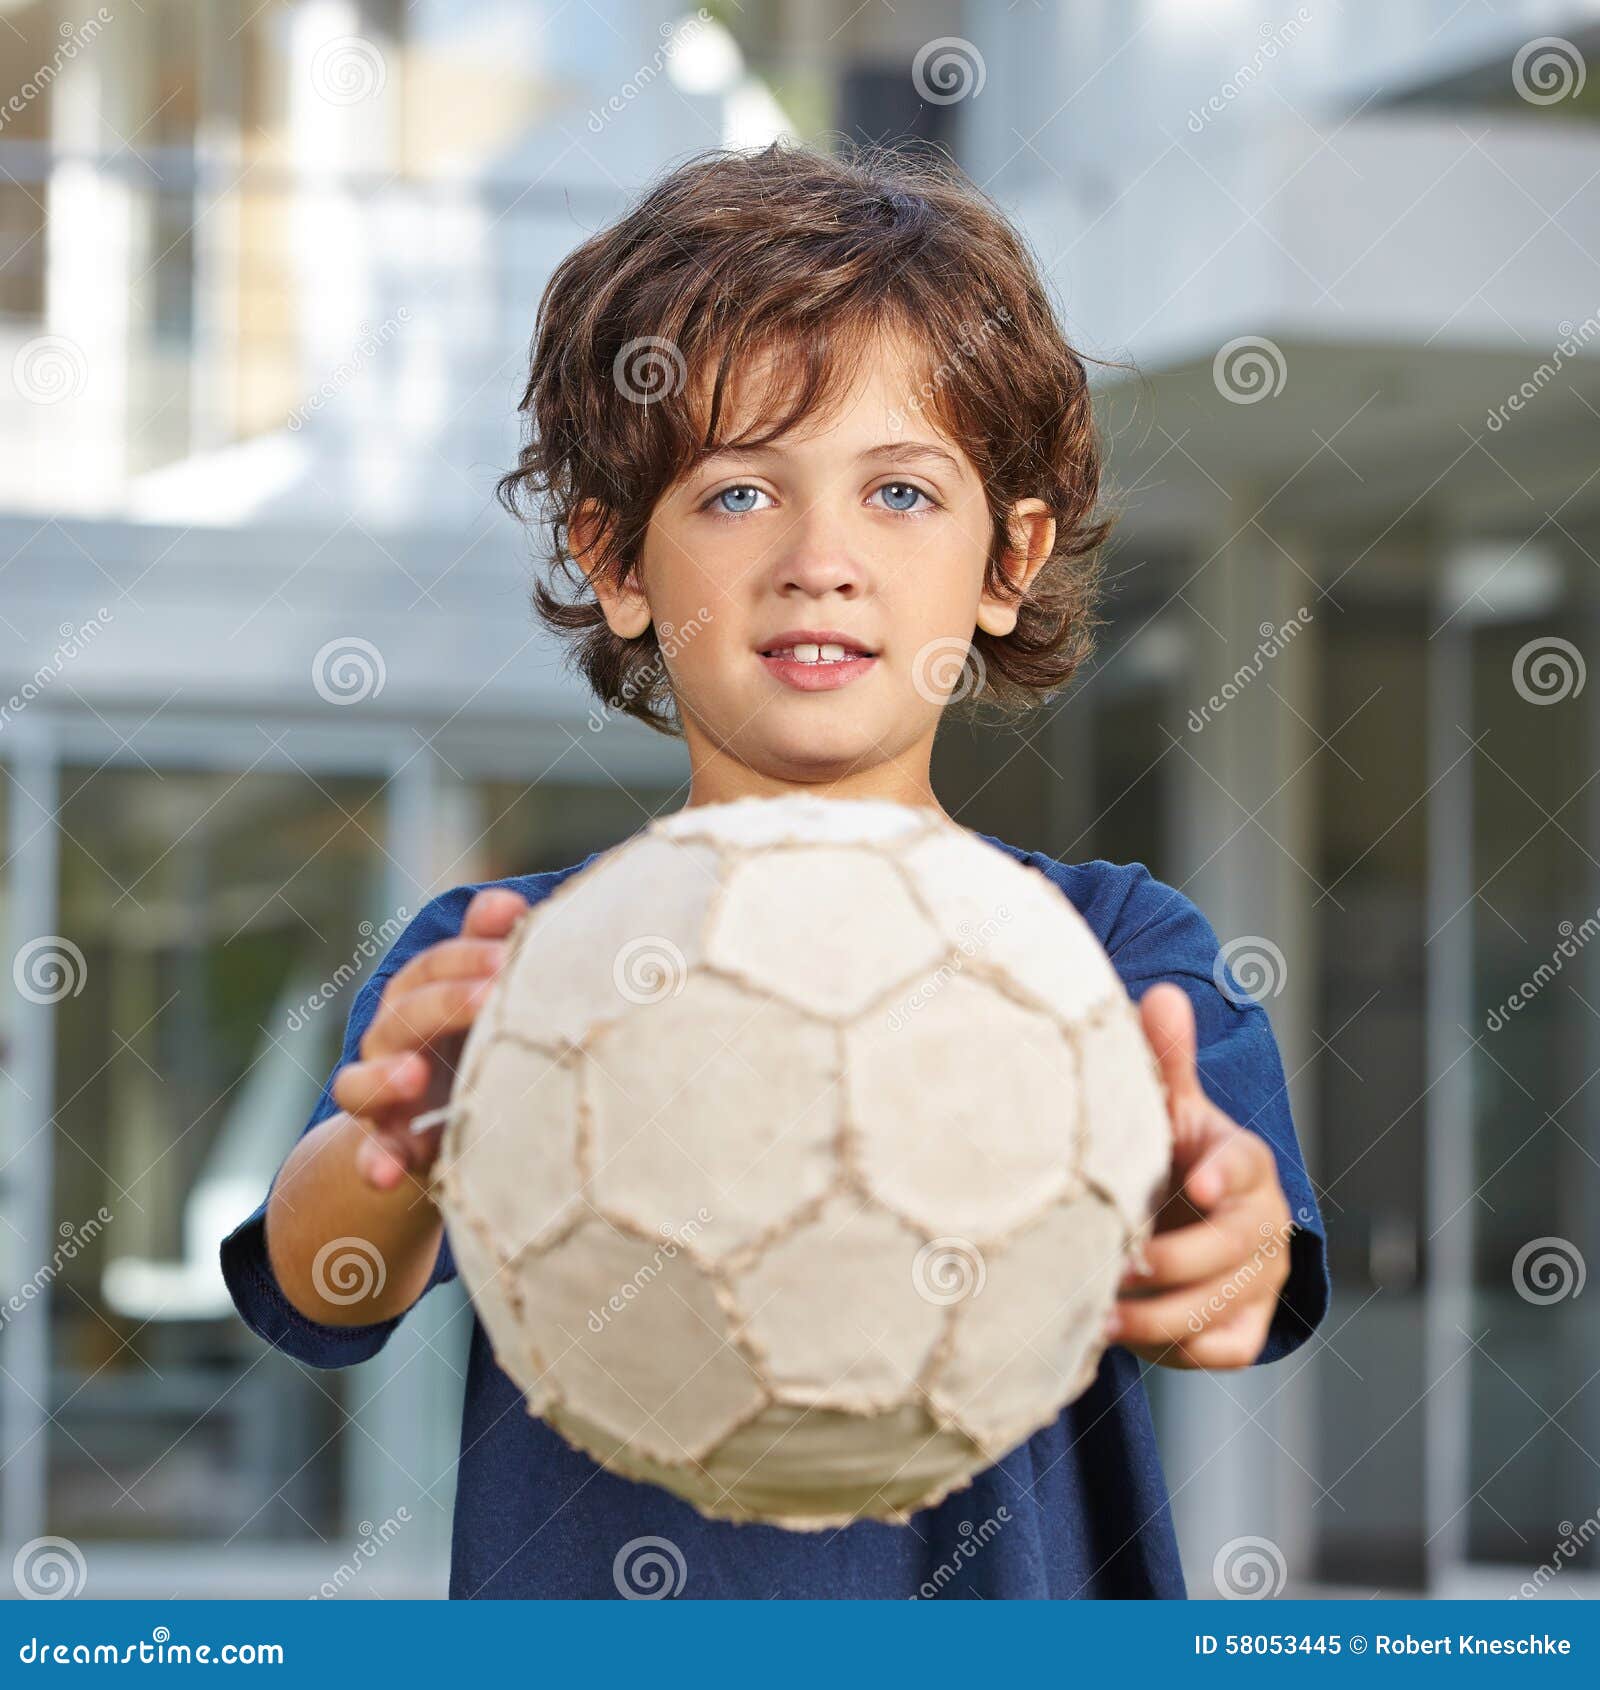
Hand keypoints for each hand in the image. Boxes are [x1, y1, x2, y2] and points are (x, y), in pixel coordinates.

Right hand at [331, 887, 527, 1191]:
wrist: (433, 1133)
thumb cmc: (468, 1048)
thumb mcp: (478, 1000)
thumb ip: (487, 948)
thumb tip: (505, 901)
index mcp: (418, 1000)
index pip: (432, 967)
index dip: (466, 957)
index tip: (508, 956)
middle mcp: (390, 1044)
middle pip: (403, 1014)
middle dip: (443, 1004)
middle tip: (488, 997)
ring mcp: (380, 1099)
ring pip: (358, 1083)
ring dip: (383, 1078)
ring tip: (412, 1076)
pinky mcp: (385, 1150)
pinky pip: (369, 1157)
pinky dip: (372, 1164)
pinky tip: (384, 1174)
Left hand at [1105, 982, 1294, 1368]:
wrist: (1193, 1220)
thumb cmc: (1174, 1155)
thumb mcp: (1170, 1110)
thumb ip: (1166, 1062)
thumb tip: (1164, 996)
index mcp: (1244, 1161)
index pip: (1245, 1164)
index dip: (1225, 1174)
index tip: (1198, 1183)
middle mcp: (1264, 1221)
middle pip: (1231, 1248)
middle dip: (1172, 1261)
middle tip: (1115, 1266)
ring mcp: (1262, 1278)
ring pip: (1221, 1305)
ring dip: (1160, 1315)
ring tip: (1097, 1313)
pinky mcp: (1247, 1326)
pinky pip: (1222, 1349)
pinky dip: (1175, 1349)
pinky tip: (1120, 1336)